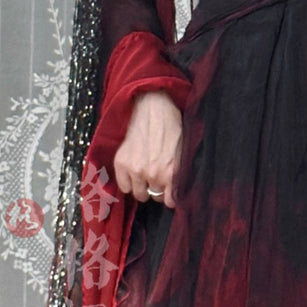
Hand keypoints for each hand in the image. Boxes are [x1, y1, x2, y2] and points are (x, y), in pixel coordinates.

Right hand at [113, 90, 182, 207]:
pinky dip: (128, 181)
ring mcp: (135, 170)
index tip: (169, 190)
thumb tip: (178, 189)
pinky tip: (134, 170)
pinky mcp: (121, 163)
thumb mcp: (184, 149)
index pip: (171, 201)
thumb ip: (181, 172)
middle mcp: (153, 174)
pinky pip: (124, 187)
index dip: (170, 195)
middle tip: (157, 174)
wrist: (152, 106)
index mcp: (171, 172)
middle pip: (155, 196)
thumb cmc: (171, 124)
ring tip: (146, 172)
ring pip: (139, 194)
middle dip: (157, 187)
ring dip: (143, 186)